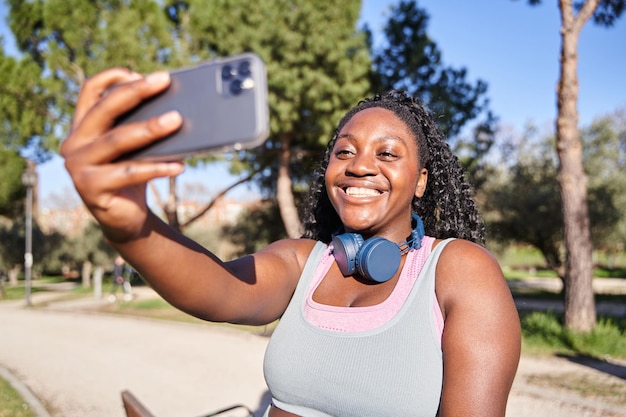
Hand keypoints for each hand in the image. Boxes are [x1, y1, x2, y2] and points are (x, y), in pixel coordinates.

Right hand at [61, 68, 184, 242]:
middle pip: (105, 109)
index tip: (140, 73)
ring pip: (118, 140)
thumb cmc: (132, 177)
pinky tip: (179, 165)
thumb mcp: (134, 148)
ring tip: (177, 120)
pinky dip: (157, 167)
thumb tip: (173, 107)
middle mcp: (74, 143)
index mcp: (82, 127)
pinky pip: (129, 173)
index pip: (90, 91)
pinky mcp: (90, 189)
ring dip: (150, 128)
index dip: (113, 78)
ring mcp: (78, 166)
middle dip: (136, 92)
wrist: (125, 220)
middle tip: (164, 81)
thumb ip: (139, 126)